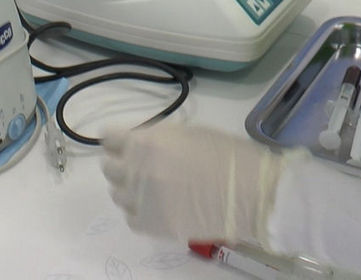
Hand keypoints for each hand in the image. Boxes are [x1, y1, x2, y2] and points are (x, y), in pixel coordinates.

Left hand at [101, 123, 301, 245]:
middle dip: (121, 163)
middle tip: (140, 165)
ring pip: (117, 193)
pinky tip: (157, 206)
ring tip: (151, 188)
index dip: (116, 140)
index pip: (108, 138)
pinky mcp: (153, 226)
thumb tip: (137, 142)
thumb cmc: (227, 155)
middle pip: (109, 167)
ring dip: (129, 188)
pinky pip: (131, 218)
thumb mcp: (187, 133)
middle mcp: (137, 171)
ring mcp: (142, 201)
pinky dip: (140, 212)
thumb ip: (156, 138)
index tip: (122, 143)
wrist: (252, 192)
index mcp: (146, 143)